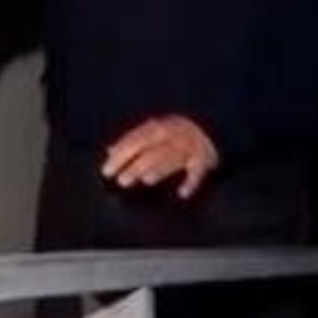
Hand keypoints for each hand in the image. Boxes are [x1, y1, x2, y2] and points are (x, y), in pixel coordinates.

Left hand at [100, 115, 219, 198]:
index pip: (134, 140)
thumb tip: (109, 151)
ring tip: (145, 180)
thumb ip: (132, 141)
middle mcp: (171, 135)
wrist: (211, 124)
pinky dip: (192, 182)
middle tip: (121, 180)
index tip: (106, 171)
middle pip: (150, 150)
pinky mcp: (203, 160)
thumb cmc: (174, 132)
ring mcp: (188, 147)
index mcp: (155, 128)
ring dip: (159, 169)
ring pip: (171, 159)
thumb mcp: (152, 132)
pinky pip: (198, 171)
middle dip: (135, 164)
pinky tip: (182, 193)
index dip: (119, 155)